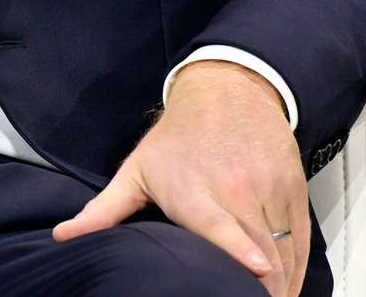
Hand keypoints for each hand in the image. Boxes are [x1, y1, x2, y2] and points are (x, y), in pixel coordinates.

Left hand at [52, 60, 308, 295]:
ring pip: (285, 250)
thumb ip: (103, 211)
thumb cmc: (178, 137)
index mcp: (196, 192)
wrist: (227, 89)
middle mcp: (237, 190)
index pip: (224, 227)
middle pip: (261, 252)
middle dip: (261, 289)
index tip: (255, 270)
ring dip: (282, 285)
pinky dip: (298, 268)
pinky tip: (288, 288)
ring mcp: (269, 189)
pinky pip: (302, 239)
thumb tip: (63, 236)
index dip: (242, 251)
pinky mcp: (293, 188)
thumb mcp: (137, 170)